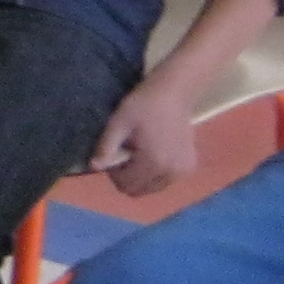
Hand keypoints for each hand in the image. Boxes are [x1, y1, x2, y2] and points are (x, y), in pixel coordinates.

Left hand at [89, 76, 198, 195]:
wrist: (175, 93)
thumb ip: (106, 147)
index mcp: (153, 162)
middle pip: (138, 191)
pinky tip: (156, 151)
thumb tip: (94, 167)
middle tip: (127, 152)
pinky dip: (156, 172)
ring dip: (142, 176)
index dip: (114, 172)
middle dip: (128, 176)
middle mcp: (171, 173)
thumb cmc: (144, 104)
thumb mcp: (119, 122)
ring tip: (142, 150)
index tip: (116, 152)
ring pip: (152, 188)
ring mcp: (182, 171)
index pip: (125, 185)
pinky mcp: (189, 167)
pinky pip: (165, 181)